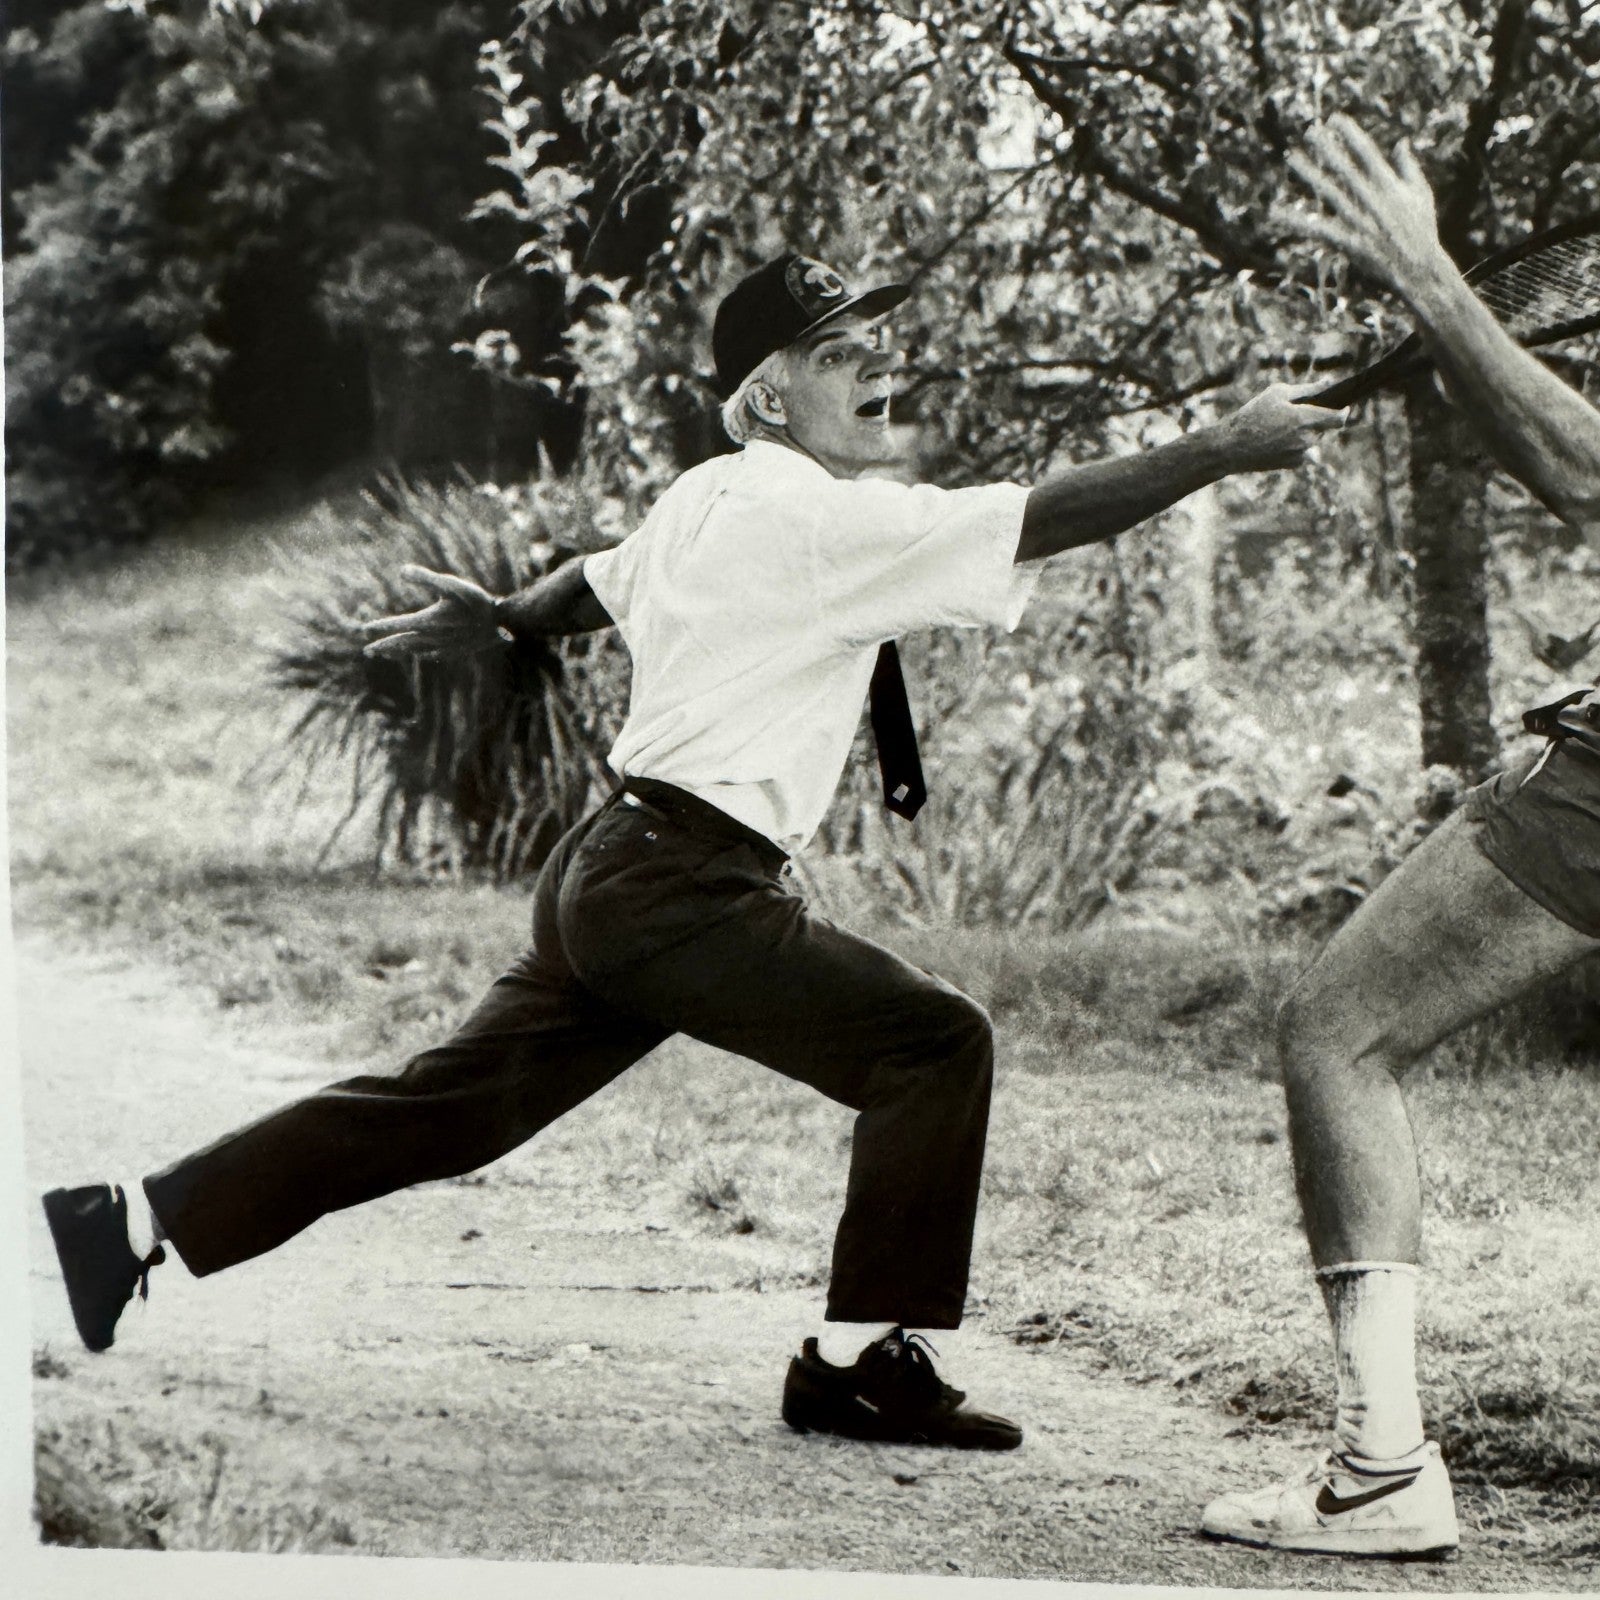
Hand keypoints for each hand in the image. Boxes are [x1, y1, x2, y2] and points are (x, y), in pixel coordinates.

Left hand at [360, 565, 510, 659]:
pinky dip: (418, 654)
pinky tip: (418, 654)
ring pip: (414, 651)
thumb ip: (425, 577)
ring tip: (384, 654)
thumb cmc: (476, 601)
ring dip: (397, 652)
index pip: (397, 625)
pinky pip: (430, 654)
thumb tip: (402, 571)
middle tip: (367, 651)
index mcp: (428, 621)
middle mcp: (432, 637)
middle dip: (383, 646)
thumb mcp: (451, 584)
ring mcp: (443, 647)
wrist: (502, 624)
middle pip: (402, 643)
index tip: (364, 630)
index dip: (380, 627)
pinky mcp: (454, 651)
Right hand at [1222, 382, 1347, 470]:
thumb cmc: (1252, 415)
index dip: (1343, 412)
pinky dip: (1296, 445)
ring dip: (1305, 433)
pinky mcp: (1292, 464)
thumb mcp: (1277, 394)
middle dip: (1317, 420)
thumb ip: (1307, 389)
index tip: (1343, 407)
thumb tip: (1328, 382)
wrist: (1231, 447)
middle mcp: (1306, 439)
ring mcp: (1300, 453)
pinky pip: (1303, 452)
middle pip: (1324, 428)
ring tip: (1280, 428)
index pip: (1338, 418)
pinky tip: (1276, 440)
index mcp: (1304, 419)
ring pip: (1313, 440)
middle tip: (1297, 414)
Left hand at [1282, 115, 1453, 297]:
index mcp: (1390, 184)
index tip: (1335, 118)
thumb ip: (1408, 166)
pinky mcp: (1347, 240)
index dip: (1349, 134)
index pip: (1366, 152)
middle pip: (1344, 167)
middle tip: (1309, 130)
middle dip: (1326, 147)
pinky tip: (1277, 212)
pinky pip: (1317, 228)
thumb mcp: (1421, 193)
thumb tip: (1401, 141)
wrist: (1418, 267)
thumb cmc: (1421, 230)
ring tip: (1291, 156)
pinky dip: (1296, 220)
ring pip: (1328, 191)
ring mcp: (1358, 219)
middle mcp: (1372, 198)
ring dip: (1309, 173)